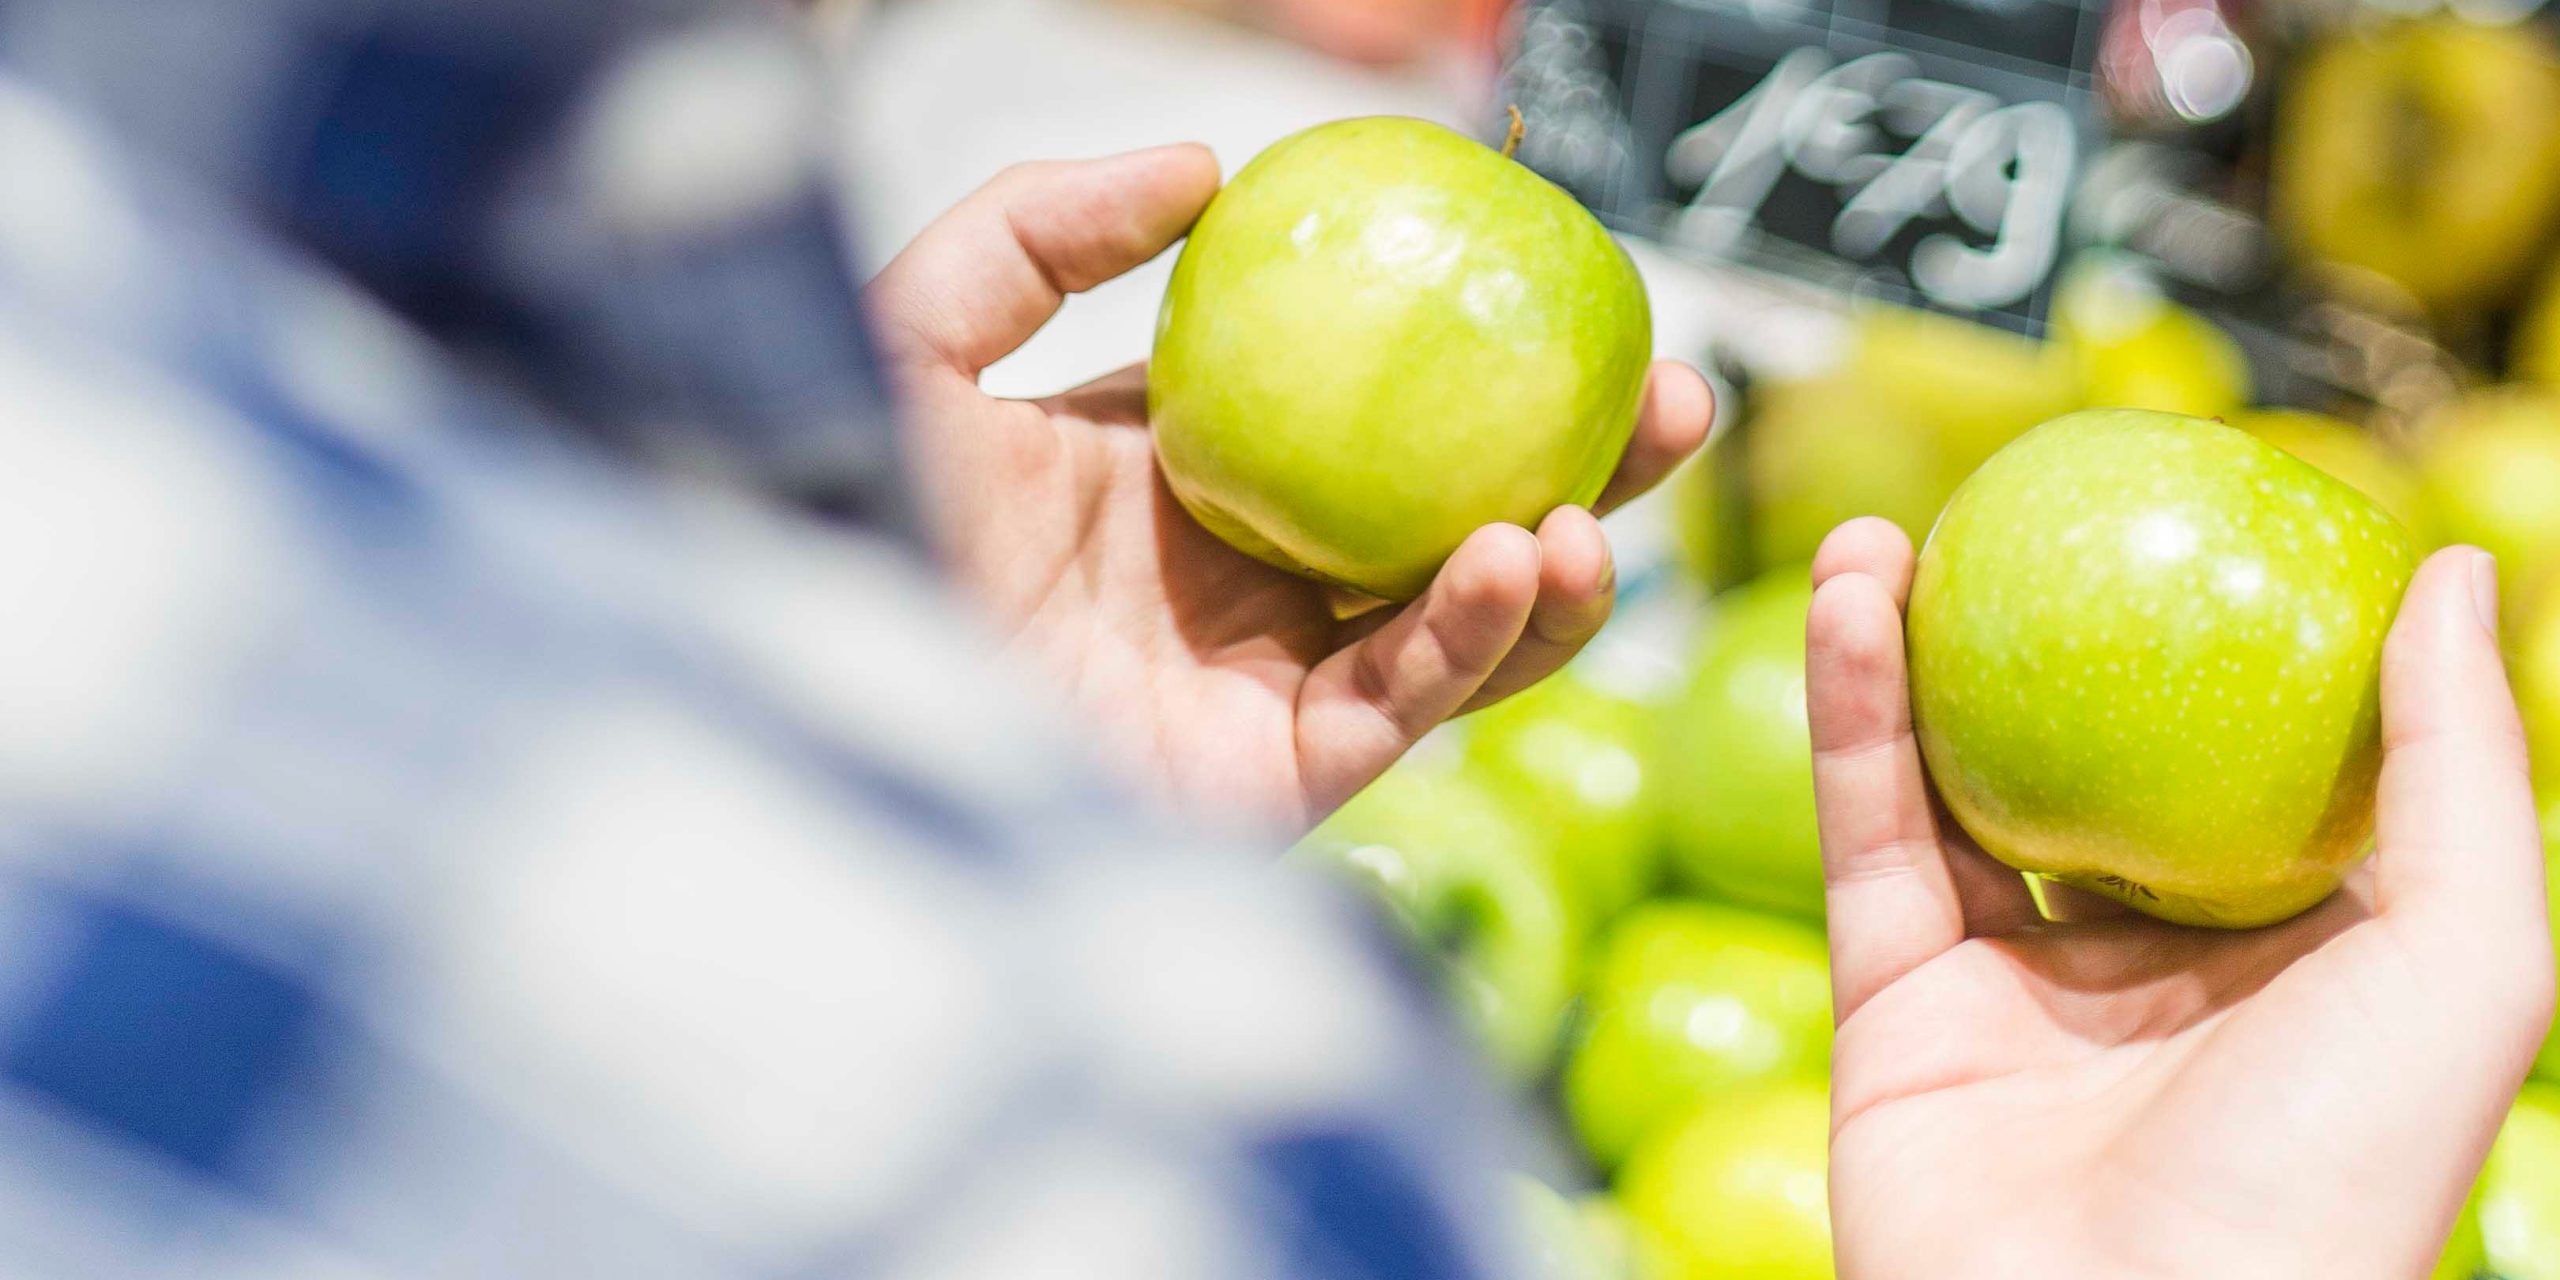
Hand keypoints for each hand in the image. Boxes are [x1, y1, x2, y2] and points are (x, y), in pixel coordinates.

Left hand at [865, 145, 1710, 829]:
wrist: (797, 689)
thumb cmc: (830, 513)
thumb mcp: (921, 331)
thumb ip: (1045, 228)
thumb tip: (1205, 164)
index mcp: (1183, 478)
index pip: (1366, 413)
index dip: (1474, 364)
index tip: (1566, 292)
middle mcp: (1241, 584)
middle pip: (1451, 519)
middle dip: (1577, 468)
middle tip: (1671, 397)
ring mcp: (1262, 684)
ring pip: (1459, 628)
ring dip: (1558, 568)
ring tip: (1601, 501)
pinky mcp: (1269, 780)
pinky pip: (1405, 703)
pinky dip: (1475, 636)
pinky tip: (1516, 558)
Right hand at [1807, 517, 2554, 1279]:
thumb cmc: (2332, 1176)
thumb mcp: (2468, 958)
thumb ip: (2462, 765)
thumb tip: (2456, 568)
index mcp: (2292, 956)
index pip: (2248, 767)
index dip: (2212, 642)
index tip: (2179, 517)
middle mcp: (2149, 968)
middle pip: (2082, 761)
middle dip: (2035, 639)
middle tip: (2002, 516)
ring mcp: (2013, 990)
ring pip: (1950, 787)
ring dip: (1909, 654)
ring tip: (1880, 534)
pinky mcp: (1893, 1011)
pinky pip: (1869, 837)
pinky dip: (1849, 717)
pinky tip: (1851, 603)